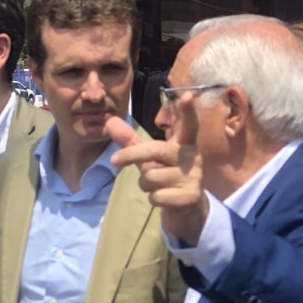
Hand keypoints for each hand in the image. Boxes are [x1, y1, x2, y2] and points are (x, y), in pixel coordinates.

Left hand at [105, 115, 208, 244]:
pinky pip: (157, 195)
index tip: (189, 95)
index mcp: (183, 143)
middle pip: (154, 150)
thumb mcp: (148, 157)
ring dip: (145, 184)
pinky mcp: (190, 196)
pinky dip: (153, 199)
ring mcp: (193, 177)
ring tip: (157, 186)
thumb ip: (130, 140)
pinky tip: (164, 198)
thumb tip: (109, 121)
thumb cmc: (166, 175)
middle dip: (131, 155)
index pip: (186, 124)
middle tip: (113, 160)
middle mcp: (191, 156)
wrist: (186, 208)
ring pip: (151, 176)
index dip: (187, 111)